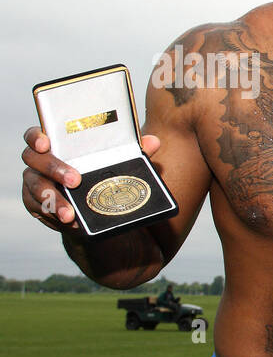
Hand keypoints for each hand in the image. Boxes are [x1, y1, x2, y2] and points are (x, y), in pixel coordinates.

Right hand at [21, 125, 161, 232]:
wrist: (92, 204)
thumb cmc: (99, 174)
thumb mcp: (115, 162)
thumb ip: (131, 151)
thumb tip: (154, 141)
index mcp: (56, 146)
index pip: (36, 135)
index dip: (36, 137)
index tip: (46, 143)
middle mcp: (40, 163)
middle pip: (34, 160)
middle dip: (54, 169)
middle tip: (75, 181)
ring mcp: (35, 183)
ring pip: (36, 188)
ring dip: (53, 200)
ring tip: (70, 213)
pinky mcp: (36, 204)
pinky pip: (39, 209)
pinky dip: (55, 215)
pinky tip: (71, 221)